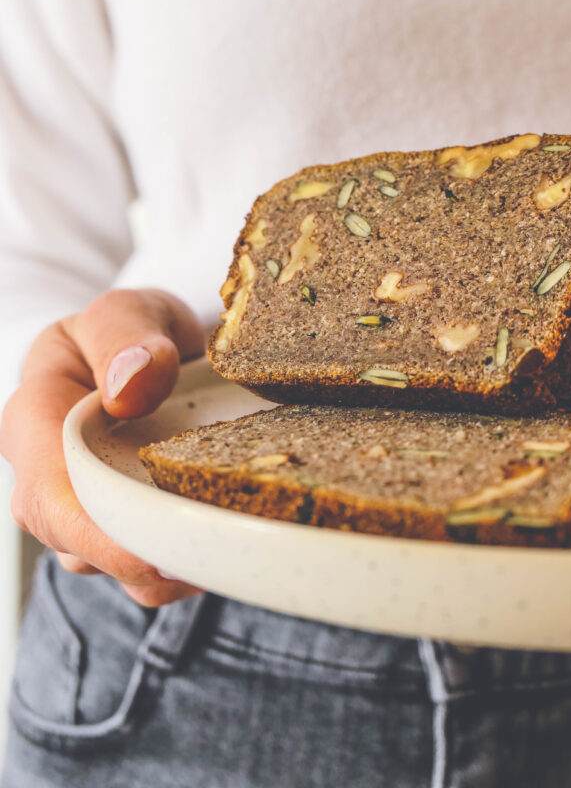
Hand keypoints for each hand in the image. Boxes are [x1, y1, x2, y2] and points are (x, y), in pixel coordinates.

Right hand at [0, 289, 205, 606]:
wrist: (149, 351)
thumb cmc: (128, 332)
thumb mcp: (127, 311)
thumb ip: (124, 335)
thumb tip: (129, 389)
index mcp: (35, 420)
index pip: (48, 497)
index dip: (97, 537)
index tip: (154, 554)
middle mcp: (50, 479)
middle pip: (79, 546)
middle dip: (142, 561)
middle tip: (209, 559)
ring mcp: (86, 510)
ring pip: (117, 566)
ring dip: (168, 568)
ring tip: (228, 545)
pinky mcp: (124, 528)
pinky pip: (147, 568)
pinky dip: (185, 564)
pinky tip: (225, 543)